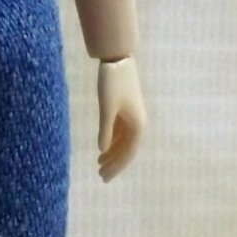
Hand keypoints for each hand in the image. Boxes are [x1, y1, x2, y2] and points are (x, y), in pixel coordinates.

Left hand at [96, 55, 145, 181]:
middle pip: (127, 150)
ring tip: (99, 164)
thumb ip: (105, 129)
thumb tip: (102, 149)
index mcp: (137, 125)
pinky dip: (112, 142)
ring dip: (113, 154)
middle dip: (114, 164)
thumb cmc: (112, 82)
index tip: (104, 177)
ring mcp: (132, 116)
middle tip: (101, 176)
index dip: (117, 167)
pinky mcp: (125, 110)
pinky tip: (103, 149)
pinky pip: (120, 132)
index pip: (128, 153)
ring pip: (123, 142)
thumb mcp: (106, 107)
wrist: (118, 59)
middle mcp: (137, 123)